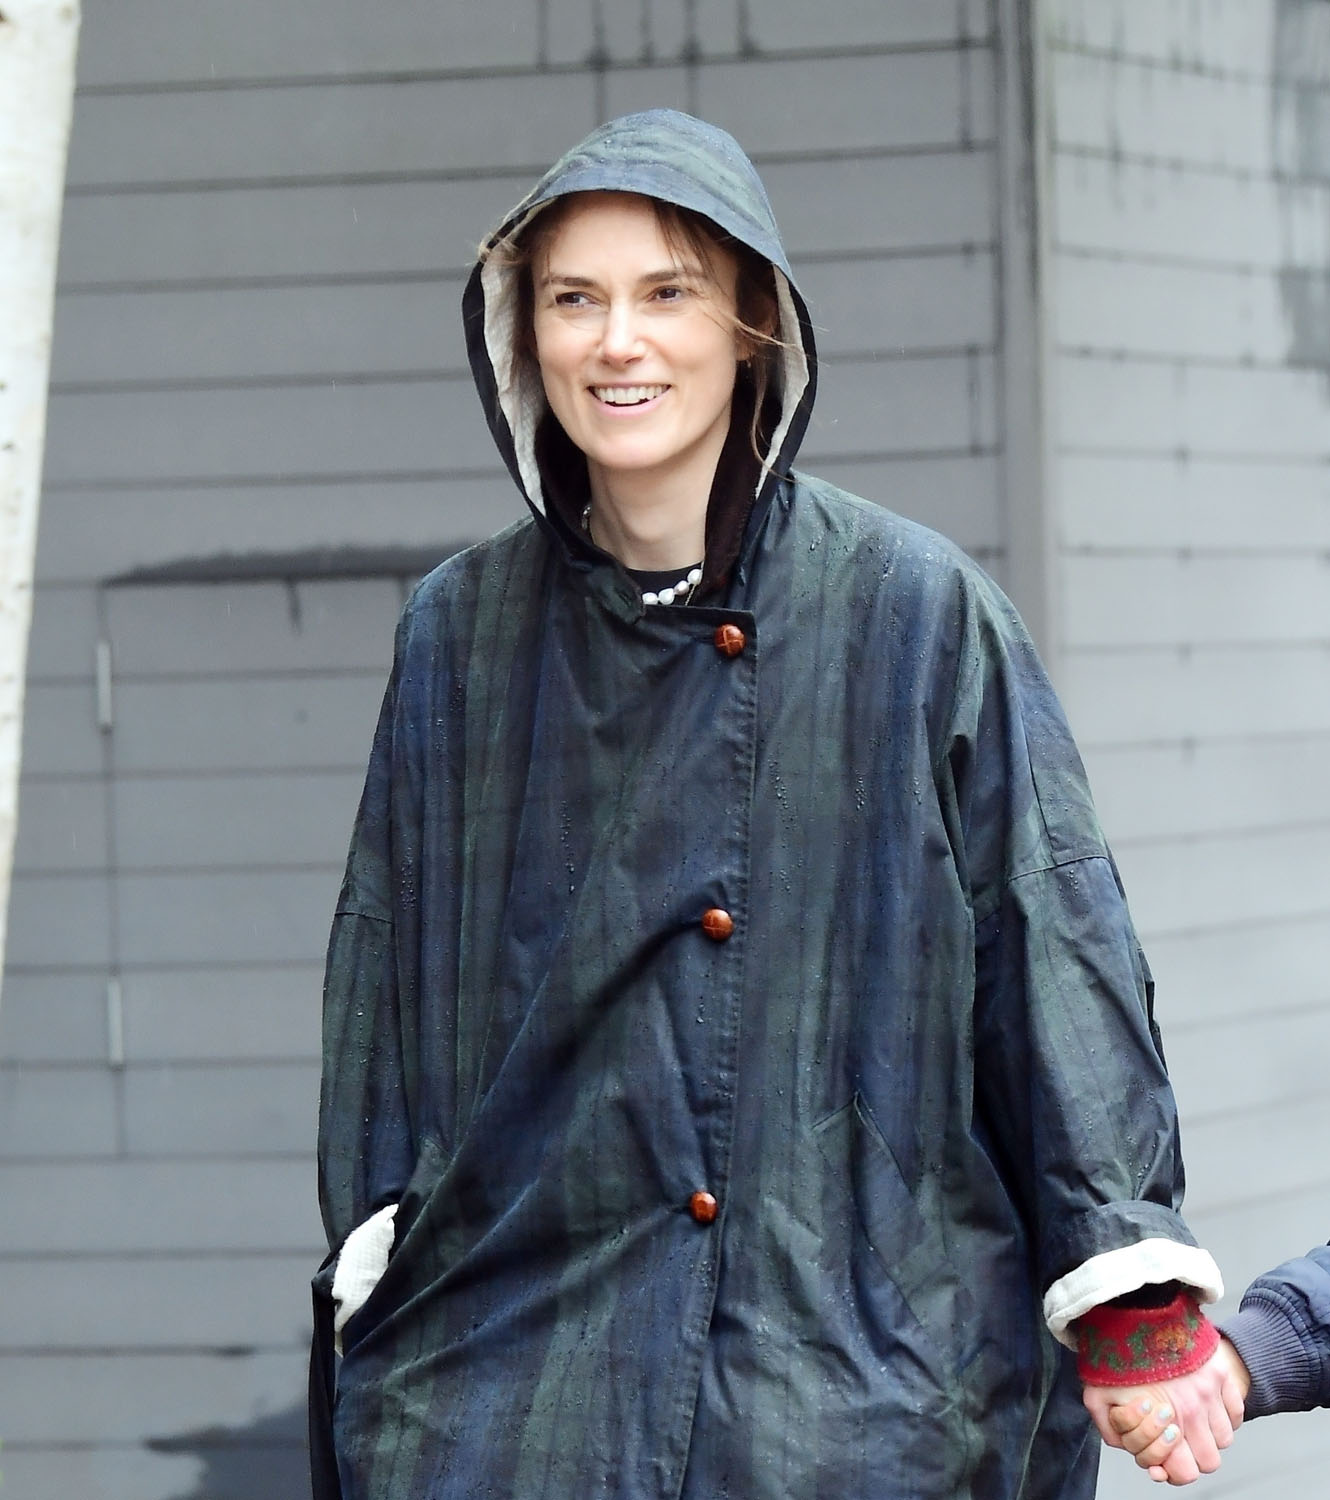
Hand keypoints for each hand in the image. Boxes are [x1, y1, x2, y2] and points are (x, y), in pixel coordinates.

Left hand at [1083, 1339, 1248, 1484]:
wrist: (1133, 1309)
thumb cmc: (1114, 1352)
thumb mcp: (1097, 1395)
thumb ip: (1112, 1430)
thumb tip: (1128, 1451)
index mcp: (1165, 1417)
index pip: (1186, 1472)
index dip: (1174, 1469)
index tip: (1166, 1456)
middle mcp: (1194, 1407)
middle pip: (1210, 1460)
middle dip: (1193, 1454)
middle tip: (1179, 1437)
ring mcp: (1211, 1389)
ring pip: (1225, 1437)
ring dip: (1209, 1433)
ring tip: (1189, 1417)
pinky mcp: (1221, 1372)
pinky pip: (1237, 1411)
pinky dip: (1225, 1414)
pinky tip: (1205, 1404)